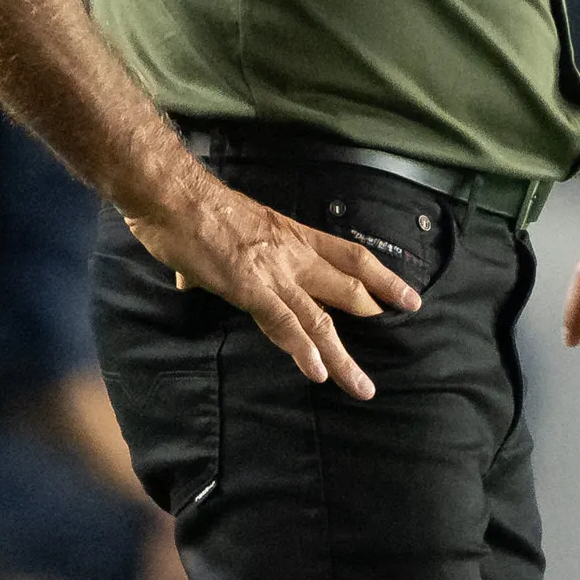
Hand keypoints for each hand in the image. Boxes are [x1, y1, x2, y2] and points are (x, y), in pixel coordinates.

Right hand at [123, 175, 419, 398]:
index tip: (407, 294)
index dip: (381, 276)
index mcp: (291, 236)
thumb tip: (191, 280)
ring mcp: (273, 272)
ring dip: (343, 356)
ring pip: (320, 318)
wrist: (172, 193)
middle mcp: (291, 254)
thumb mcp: (221, 230)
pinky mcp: (248, 286)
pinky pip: (282, 322)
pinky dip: (303, 349)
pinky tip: (319, 372)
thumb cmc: (191, 208)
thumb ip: (214, 263)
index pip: (350, 255)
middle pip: (347, 286)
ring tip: (362, 386)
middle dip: (377, 309)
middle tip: (404, 329)